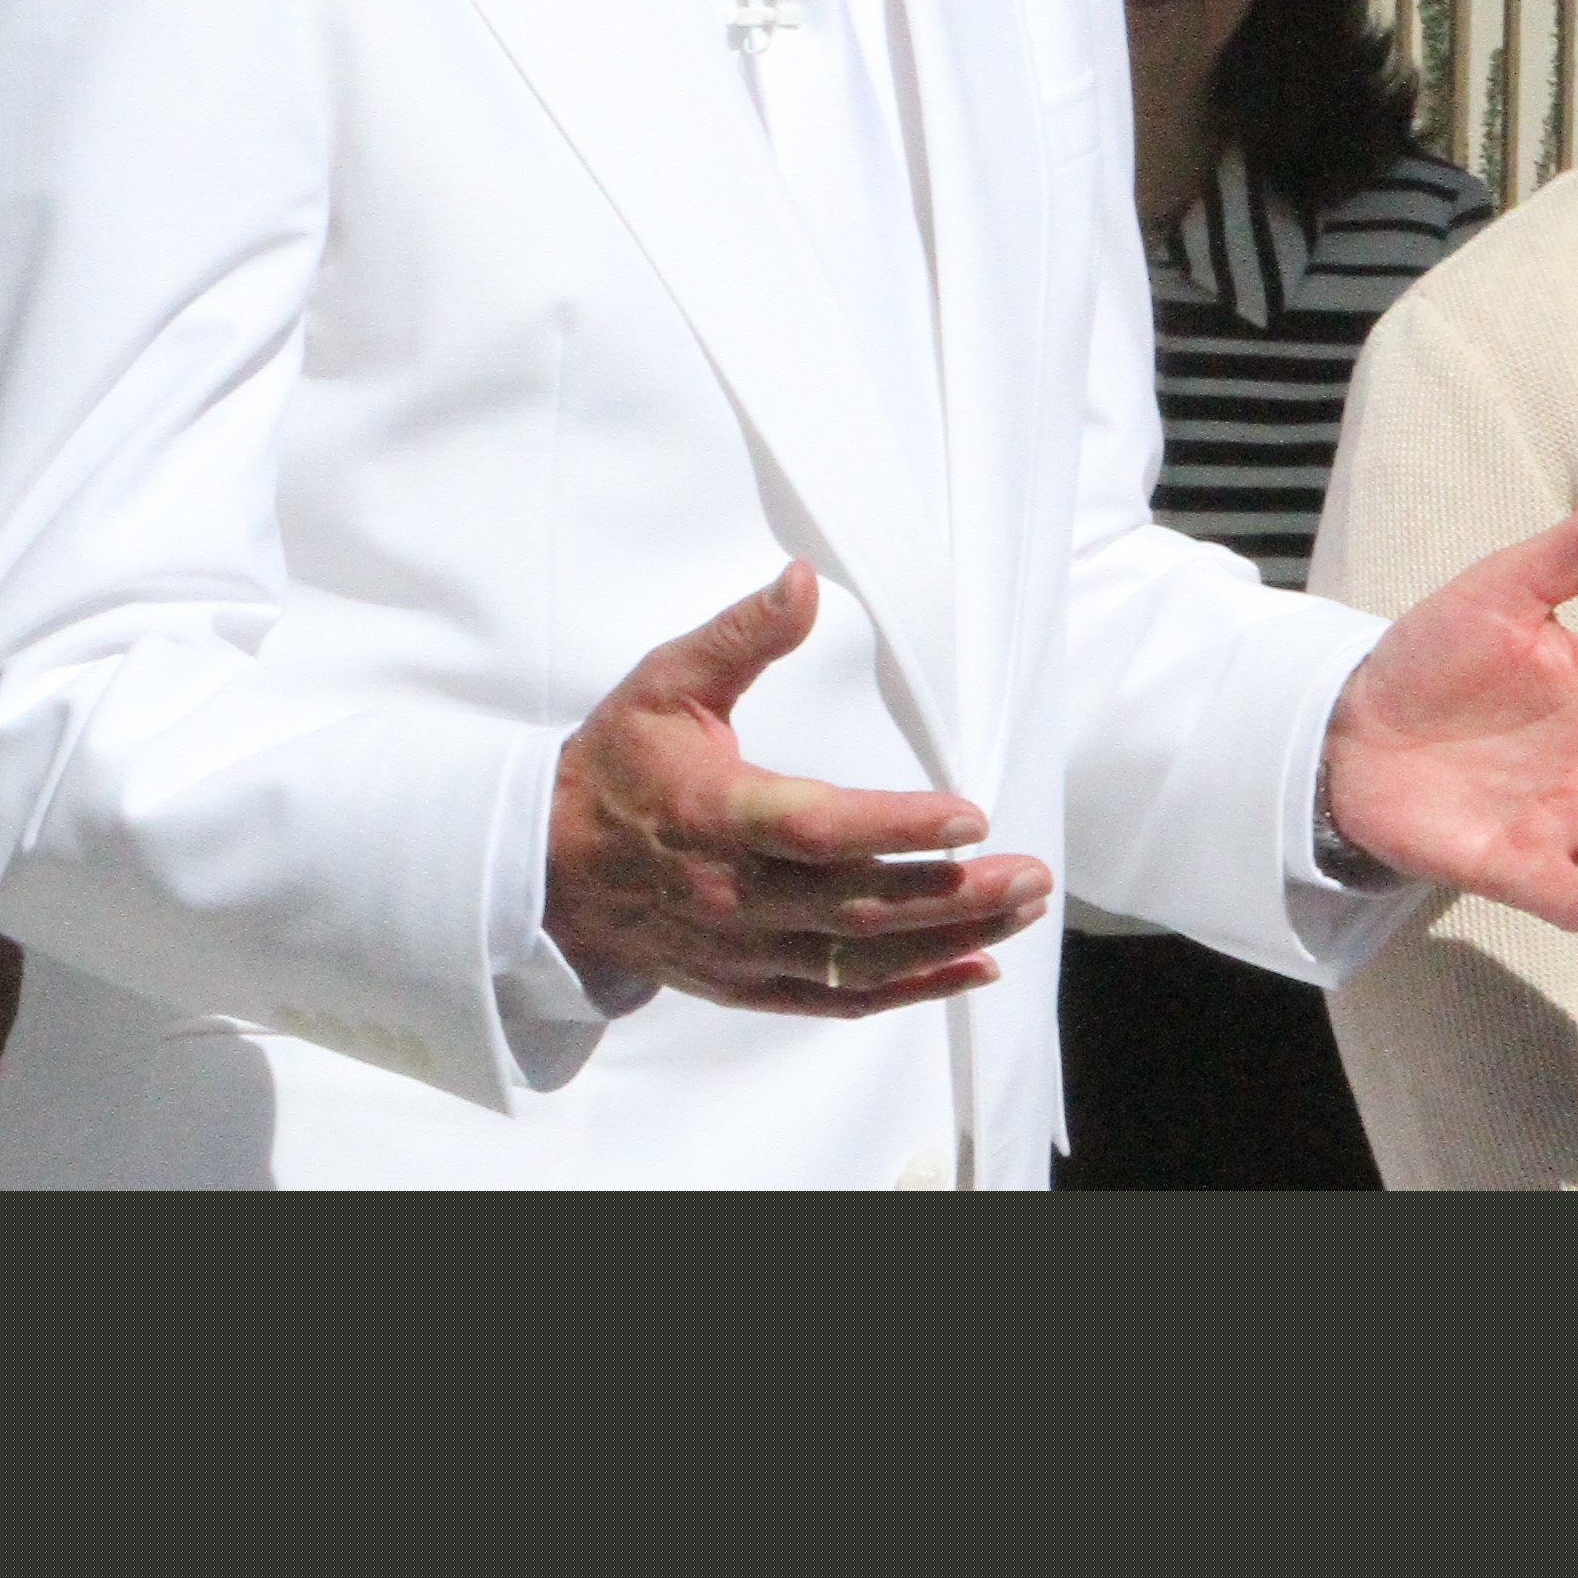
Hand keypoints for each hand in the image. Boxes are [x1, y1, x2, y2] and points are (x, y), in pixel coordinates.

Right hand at [545, 562, 1050, 1015]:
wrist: (544, 869)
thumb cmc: (614, 768)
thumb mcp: (664, 684)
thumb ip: (739, 636)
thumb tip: (801, 578)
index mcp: (716, 816)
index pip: (818, 829)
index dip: (896, 828)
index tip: (971, 815)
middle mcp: (735, 894)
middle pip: (859, 906)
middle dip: (955, 895)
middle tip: (1033, 874)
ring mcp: (743, 948)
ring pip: (860, 959)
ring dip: (949, 940)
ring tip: (1021, 911)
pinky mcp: (747, 982)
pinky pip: (837, 998)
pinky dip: (909, 991)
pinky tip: (972, 968)